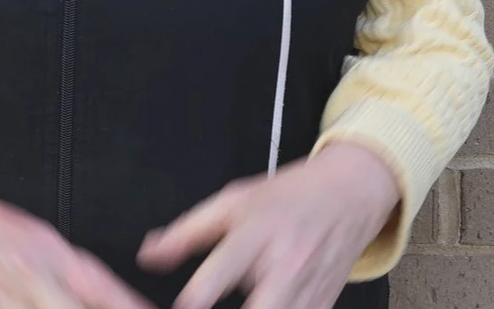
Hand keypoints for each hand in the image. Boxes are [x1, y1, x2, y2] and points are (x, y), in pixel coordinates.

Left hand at [136, 143, 399, 308]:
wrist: (347, 197)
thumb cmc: (282, 198)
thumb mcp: (232, 201)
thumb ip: (187, 232)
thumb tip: (146, 256)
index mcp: (255, 234)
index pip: (216, 279)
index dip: (192, 300)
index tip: (179, 306)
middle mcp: (284, 268)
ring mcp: (307, 295)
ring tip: (242, 302)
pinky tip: (259, 305)